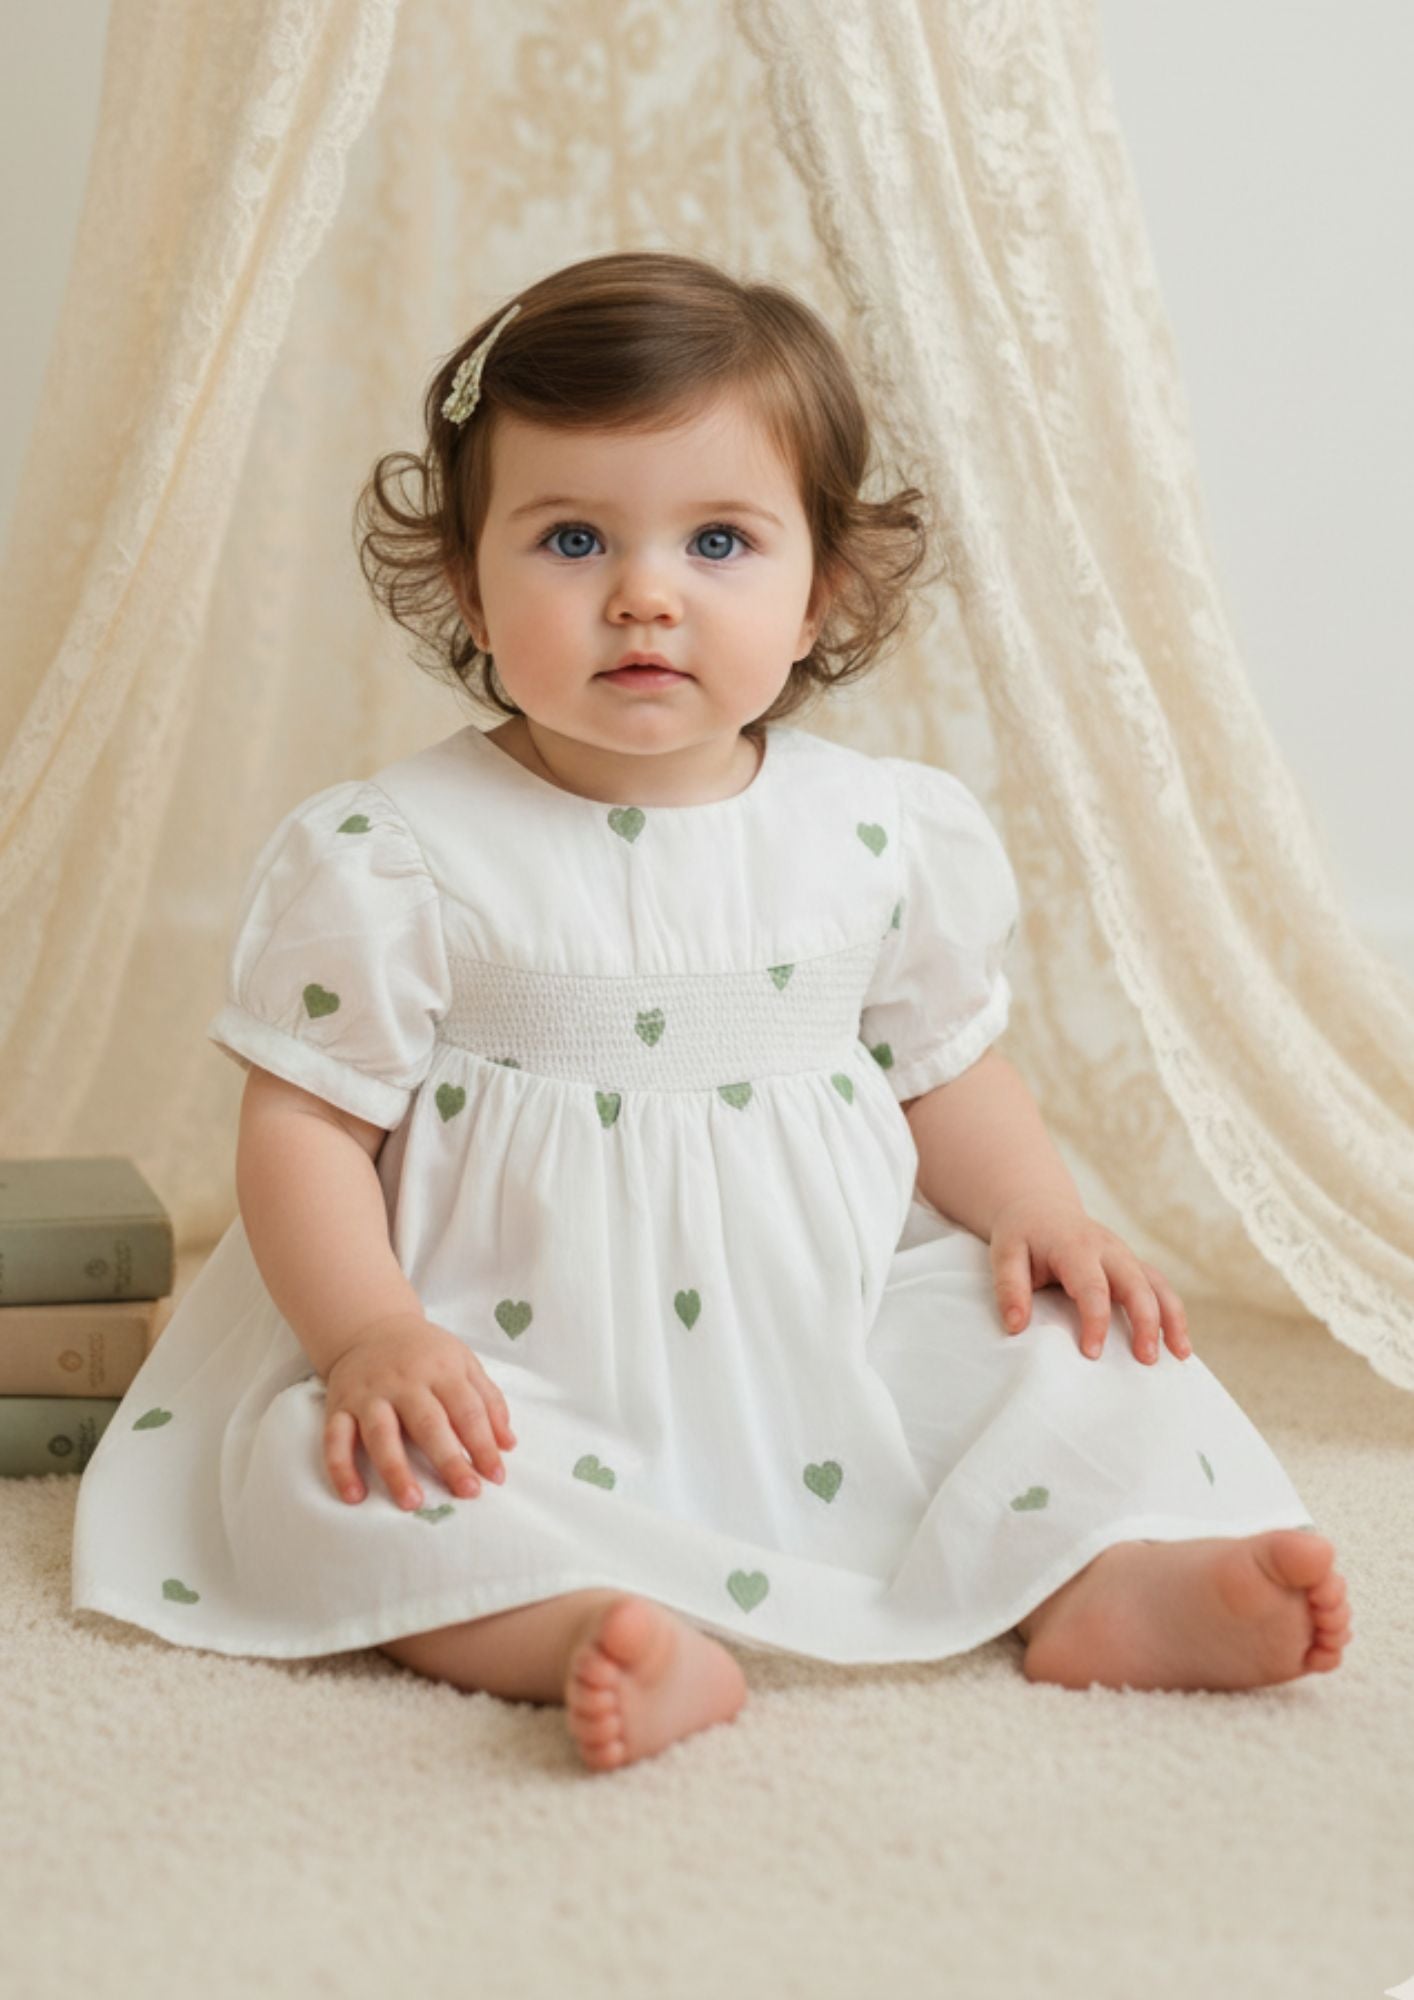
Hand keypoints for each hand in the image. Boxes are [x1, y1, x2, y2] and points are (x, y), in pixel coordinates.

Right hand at [322, 1311, 517, 1508]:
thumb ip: (488, 1401)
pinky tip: (355, 1496)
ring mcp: (369, 1395)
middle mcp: (403, 1382)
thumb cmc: (426, 1353)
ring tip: (412, 1502)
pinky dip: (341, 1468)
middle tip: (467, 1492)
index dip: (483, 1444)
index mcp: (440, 1370)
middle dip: (449, 1460)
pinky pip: (335, 1439)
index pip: (467, 1410)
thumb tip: (508, 1444)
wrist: (371, 1326)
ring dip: (396, 1470)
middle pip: (428, 1424)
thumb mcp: (463, 1363)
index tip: (496, 1476)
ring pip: (381, 1434)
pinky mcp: (339, 1407)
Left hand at [988, 1196, 1192, 1364]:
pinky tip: (1180, 1344)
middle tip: (1146, 1359)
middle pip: (1136, 1284)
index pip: (1092, 1286)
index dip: (1095, 1320)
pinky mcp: (1132, 1265)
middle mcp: (1108, 1249)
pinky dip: (1174, 1314)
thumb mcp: (1005, 1254)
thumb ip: (1010, 1288)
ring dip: (1172, 1318)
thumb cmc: (1022, 1235)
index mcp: (1075, 1246)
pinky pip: (1160, 1288)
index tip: (1092, 1353)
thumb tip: (1016, 1326)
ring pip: (1157, 1285)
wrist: (1041, 1208)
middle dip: (1146, 1321)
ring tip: (1181, 1355)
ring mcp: (1124, 1256)